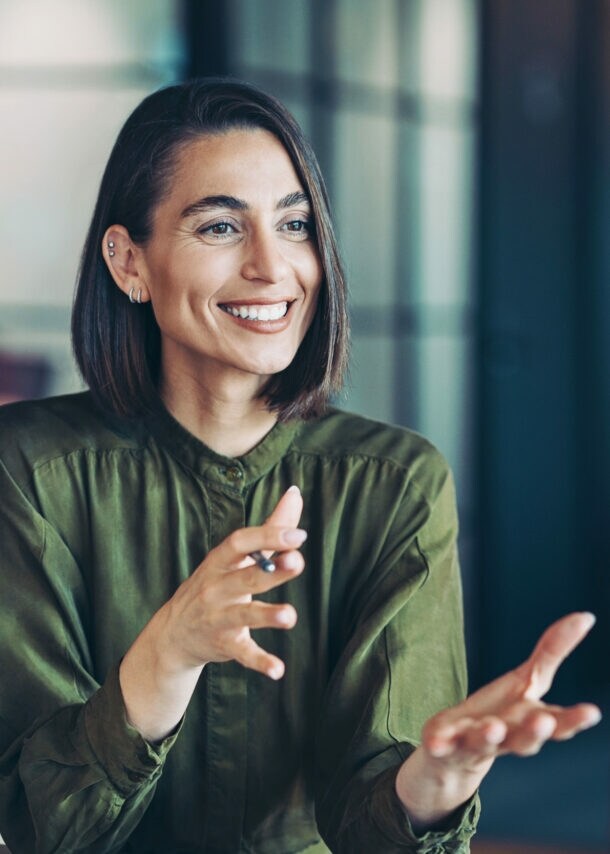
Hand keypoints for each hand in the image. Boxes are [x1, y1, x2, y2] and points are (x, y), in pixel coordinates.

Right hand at [119, 486, 304, 740]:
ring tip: (290, 617)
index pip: (240, 543)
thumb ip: (269, 527)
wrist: (173, 635)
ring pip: (244, 616)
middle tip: (298, 562)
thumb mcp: (235, 557)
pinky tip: (279, 670)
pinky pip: (243, 654)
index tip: (298, 535)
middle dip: (271, 570)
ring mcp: (218, 617)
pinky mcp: (224, 645)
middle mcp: (217, 588)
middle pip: (245, 576)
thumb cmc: (215, 584)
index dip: (267, 537)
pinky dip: (260, 662)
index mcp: (221, 561)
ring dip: (267, 616)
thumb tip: (295, 492)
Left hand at [396, 612, 600, 829]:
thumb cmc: (503, 712)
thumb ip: (553, 651)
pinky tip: (435, 742)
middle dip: (534, 732)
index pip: (558, 723)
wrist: (457, 752)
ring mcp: (475, 742)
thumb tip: (587, 616)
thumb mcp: (528, 680)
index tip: (592, 712)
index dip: (574, 720)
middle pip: (525, 739)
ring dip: (489, 735)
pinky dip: (440, 744)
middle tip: (543, 722)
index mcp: (529, 721)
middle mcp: (507, 737)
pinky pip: (442, 745)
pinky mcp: (444, 743)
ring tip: (492, 727)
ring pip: (485, 742)